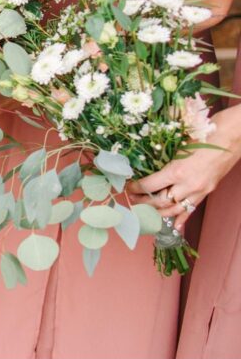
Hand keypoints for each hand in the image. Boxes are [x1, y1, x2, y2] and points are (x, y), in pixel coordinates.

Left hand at [127, 105, 240, 229]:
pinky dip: (182, 217)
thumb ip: (163, 154)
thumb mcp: (179, 142)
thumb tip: (144, 158)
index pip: (150, 186)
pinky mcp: (208, 191)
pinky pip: (192, 208)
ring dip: (159, 212)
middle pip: (161, 201)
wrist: (233, 136)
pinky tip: (175, 225)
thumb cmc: (205, 133)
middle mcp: (188, 184)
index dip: (136, 188)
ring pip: (176, 209)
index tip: (127, 187)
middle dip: (144, 203)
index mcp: (177, 170)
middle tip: (133, 200)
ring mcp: (199, 190)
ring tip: (145, 212)